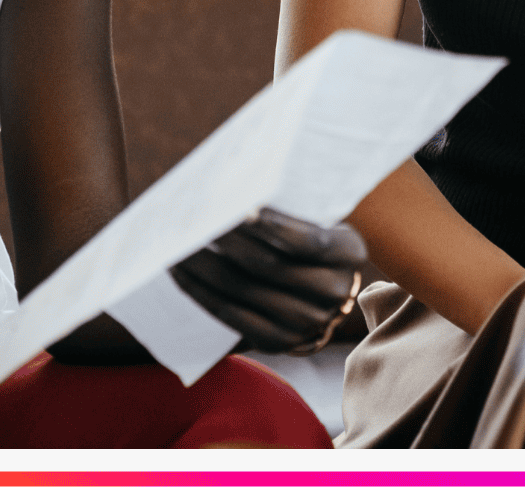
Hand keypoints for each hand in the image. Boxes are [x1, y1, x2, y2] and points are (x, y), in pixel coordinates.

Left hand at [170, 208, 366, 353]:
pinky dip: (201, 291)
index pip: (307, 241)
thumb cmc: (313, 237)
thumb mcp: (321, 218)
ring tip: (176, 242)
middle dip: (226, 241)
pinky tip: (180, 271)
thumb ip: (292, 208)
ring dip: (203, 265)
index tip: (241, 207)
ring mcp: (305, 323)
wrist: (328, 292)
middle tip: (193, 217)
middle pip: (268, 266)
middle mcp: (332, 293)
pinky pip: (231, 315)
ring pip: (243, 290)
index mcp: (348, 253)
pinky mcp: (277, 342)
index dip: (274, 226)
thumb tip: (238, 182)